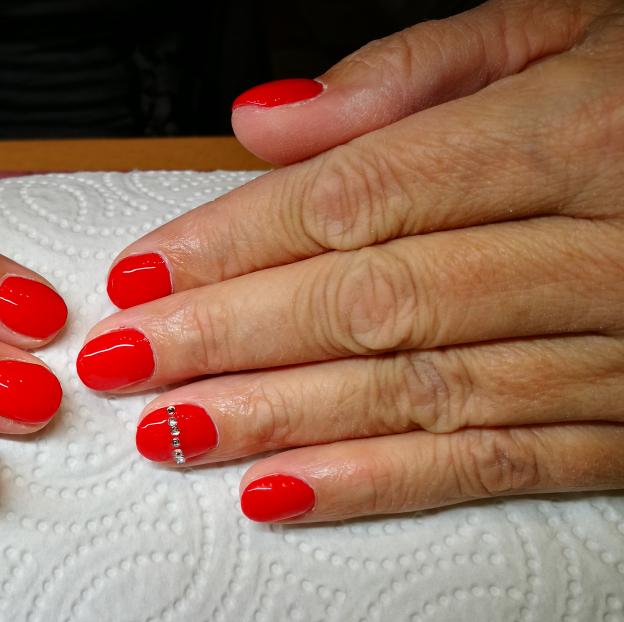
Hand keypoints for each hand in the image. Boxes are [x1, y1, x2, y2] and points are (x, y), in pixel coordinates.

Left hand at [79, 0, 623, 522]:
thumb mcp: (571, 33)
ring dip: (283, 420)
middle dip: (233, 339)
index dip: (237, 243)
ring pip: (421, 392)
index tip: (143, 276)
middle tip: (127, 365)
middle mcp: (601, 246)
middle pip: (375, 302)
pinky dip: (382, 485)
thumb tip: (265, 121)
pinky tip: (286, 495)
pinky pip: (496, 464)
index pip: (362, 198)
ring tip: (177, 433)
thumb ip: (415, 74)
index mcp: (578, 132)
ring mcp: (621, 349)